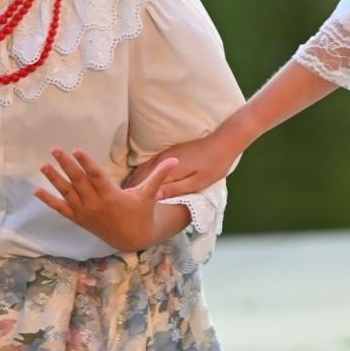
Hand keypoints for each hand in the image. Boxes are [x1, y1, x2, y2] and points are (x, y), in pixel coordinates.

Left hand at [35, 149, 179, 251]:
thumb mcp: (149, 193)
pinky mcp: (79, 219)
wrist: (132, 238)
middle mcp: (96, 203)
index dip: (86, 163)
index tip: (76, 150)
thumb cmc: (141, 212)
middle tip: (56, 149)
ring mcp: (85, 212)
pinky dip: (48, 200)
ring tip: (43, 165)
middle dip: (66, 164)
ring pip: (67, 193)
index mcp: (112, 195)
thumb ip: (159, 175)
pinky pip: (61, 209)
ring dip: (54, 179)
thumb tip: (175, 159)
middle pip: (78, 181)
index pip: (96, 176)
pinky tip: (36, 191)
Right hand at [129, 115, 253, 198]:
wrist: (224, 142)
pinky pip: (152, 165)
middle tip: (125, 206)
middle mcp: (163, 159)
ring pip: (145, 170)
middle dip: (132, 189)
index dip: (134, 196)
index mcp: (169, 169)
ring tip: (130, 197)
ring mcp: (166, 154)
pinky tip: (144, 184)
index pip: (144, 183)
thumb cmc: (214, 165)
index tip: (127, 208)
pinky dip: (145, 175)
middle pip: (140, 175)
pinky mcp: (170, 152)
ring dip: (137, 182)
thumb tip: (155, 197)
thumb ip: (175, 189)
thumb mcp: (197, 182)